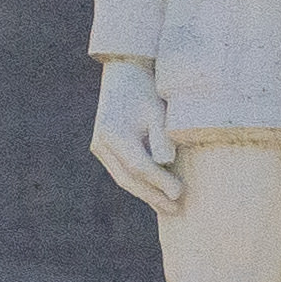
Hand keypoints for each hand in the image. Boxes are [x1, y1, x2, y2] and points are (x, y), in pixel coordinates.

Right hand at [90, 61, 179, 213]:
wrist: (123, 72)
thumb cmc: (146, 90)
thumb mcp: (157, 111)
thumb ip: (161, 137)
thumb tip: (166, 164)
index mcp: (115, 132)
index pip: (139, 166)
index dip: (160, 183)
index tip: (181, 193)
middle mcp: (102, 142)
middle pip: (128, 179)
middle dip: (153, 196)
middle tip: (176, 209)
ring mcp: (99, 146)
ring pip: (123, 178)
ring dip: (146, 194)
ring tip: (168, 206)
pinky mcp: (103, 148)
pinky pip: (121, 171)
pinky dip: (138, 183)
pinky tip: (155, 191)